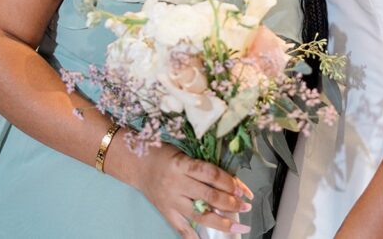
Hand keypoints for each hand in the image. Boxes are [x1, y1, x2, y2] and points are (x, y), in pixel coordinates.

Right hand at [127, 143, 253, 237]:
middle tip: (246, 207)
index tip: (243, 190)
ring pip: (199, 214)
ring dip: (222, 222)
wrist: (136, 164)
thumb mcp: (184, 152)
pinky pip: (182, 229)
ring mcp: (170, 200)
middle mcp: (176, 183)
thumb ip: (204, 166)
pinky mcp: (166, 212)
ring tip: (238, 226)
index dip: (229, 182)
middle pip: (208, 196)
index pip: (210, 174)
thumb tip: (232, 182)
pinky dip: (195, 238)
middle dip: (230, 203)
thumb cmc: (163, 153)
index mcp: (182, 164)